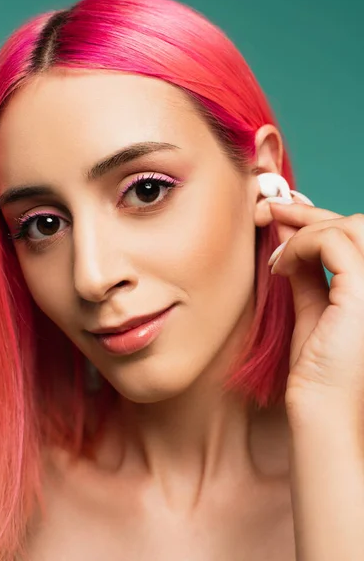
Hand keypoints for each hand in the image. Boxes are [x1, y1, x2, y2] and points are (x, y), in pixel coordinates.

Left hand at [267, 195, 363, 416]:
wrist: (321, 411)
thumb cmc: (318, 369)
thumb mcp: (313, 307)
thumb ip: (309, 272)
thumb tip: (291, 237)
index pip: (356, 235)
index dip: (317, 217)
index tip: (278, 214)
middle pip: (356, 223)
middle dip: (307, 212)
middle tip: (266, 210)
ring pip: (349, 226)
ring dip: (304, 229)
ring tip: (276, 254)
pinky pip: (332, 243)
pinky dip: (300, 245)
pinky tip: (280, 266)